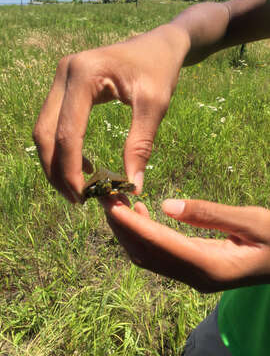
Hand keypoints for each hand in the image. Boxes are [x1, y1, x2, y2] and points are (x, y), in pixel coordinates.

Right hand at [33, 25, 189, 202]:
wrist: (157, 45)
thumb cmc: (160, 70)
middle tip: (77, 198)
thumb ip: (140, 145)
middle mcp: (64, 73)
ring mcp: (61, 79)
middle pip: (45, 133)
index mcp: (83, 75)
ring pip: (44, 130)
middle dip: (56, 171)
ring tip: (78, 187)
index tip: (84, 196)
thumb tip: (132, 186)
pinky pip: (53, 124)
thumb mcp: (155, 106)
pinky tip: (82, 164)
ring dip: (55, 162)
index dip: (71, 169)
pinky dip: (62, 149)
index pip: (68, 132)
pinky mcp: (65, 87)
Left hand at [100, 196, 269, 292]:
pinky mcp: (194, 270)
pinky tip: (139, 215)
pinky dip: (143, 236)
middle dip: (122, 228)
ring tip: (116, 202)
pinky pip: (160, 255)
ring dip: (129, 232)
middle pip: (147, 254)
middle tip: (106, 198)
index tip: (111, 206)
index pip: (160, 245)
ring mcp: (194, 277)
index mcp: (211, 267)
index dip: (133, 226)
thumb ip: (210, 214)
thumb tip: (167, 204)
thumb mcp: (251, 221)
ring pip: (149, 256)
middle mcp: (196, 277)